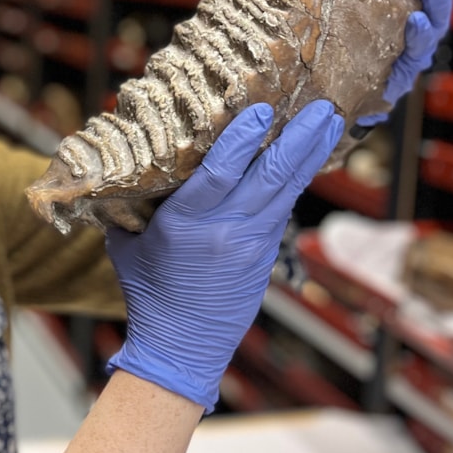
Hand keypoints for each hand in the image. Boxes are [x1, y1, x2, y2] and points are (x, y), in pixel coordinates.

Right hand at [105, 100, 344, 411]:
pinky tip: (309, 156)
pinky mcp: (265, 255)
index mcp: (184, 223)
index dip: (241, 140)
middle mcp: (224, 230)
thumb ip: (131, 205)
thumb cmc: (148, 292)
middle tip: (321, 106)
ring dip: (311, 152)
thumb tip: (124, 166)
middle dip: (299, 138)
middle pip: (271, 175)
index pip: (218, 172)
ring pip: (287, 189)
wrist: (181, 345)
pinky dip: (296, 178)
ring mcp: (251, 243)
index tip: (260, 110)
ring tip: (329, 120)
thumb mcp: (127, 244)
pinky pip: (283, 207)